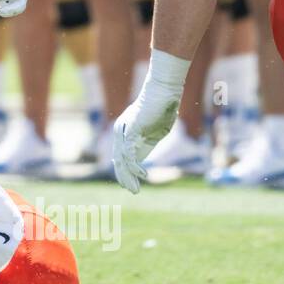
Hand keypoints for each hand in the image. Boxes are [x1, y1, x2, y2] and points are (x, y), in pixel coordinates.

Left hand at [111, 54, 187, 192]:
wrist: (164, 91)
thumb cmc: (162, 109)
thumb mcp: (155, 131)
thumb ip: (148, 143)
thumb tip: (144, 157)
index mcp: (126, 133)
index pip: (121, 157)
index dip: (124, 172)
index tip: (130, 186)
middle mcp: (121, 132)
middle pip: (119, 160)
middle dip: (125, 178)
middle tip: (132, 192)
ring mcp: (124, 130)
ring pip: (122, 159)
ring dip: (129, 176)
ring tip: (135, 189)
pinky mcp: (131, 129)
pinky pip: (130, 152)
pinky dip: (135, 166)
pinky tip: (142, 176)